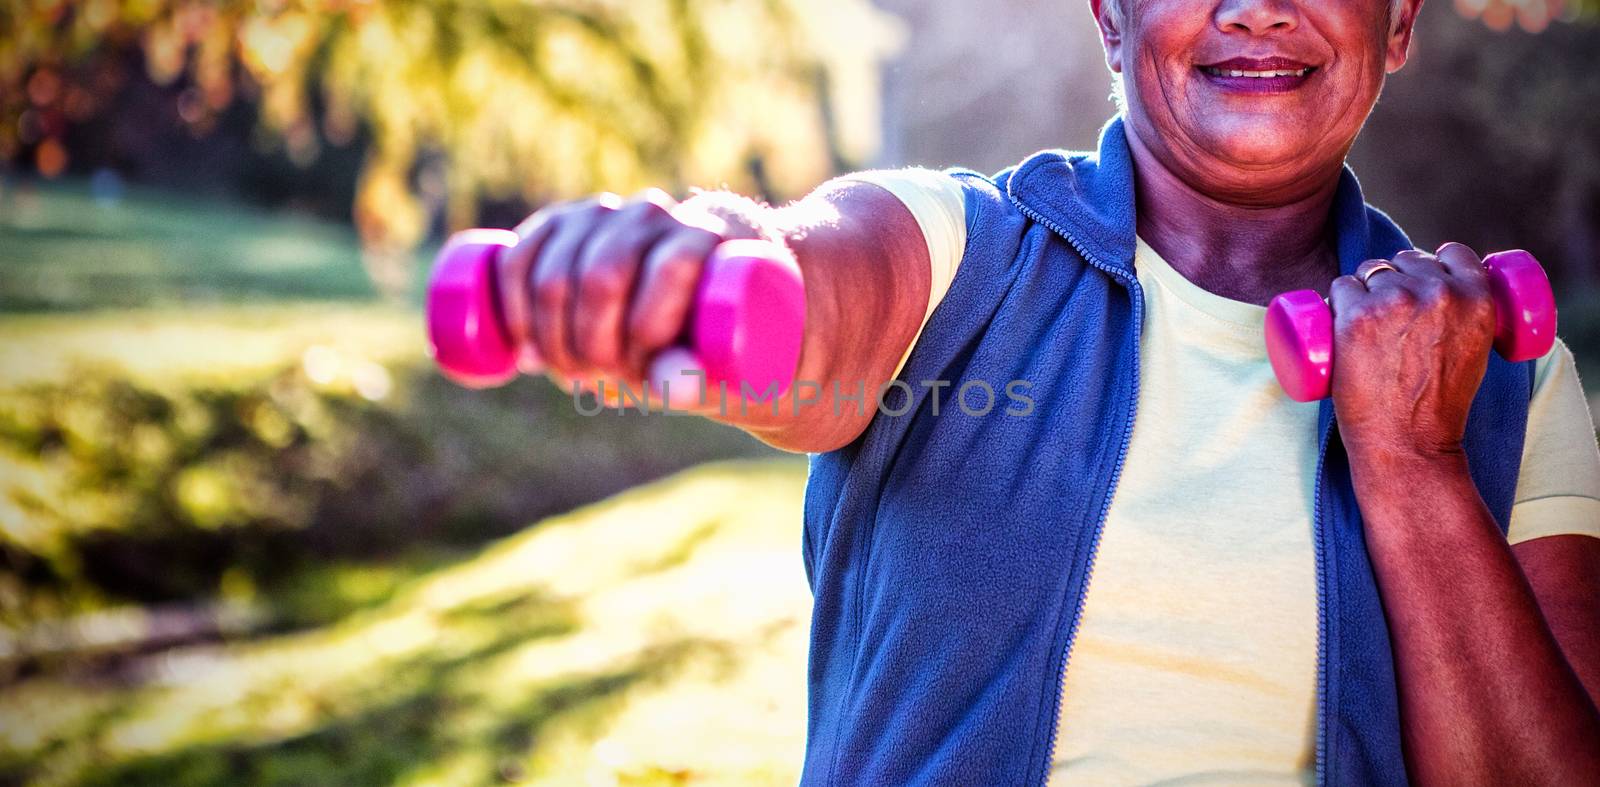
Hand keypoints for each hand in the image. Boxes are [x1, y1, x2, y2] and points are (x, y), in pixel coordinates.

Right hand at [496, 189, 756, 399]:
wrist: (676, 296)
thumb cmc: (701, 338)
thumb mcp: (710, 364)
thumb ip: (697, 379)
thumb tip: (678, 387)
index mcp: (702, 234)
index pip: (666, 272)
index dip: (644, 334)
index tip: (641, 376)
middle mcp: (651, 214)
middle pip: (602, 278)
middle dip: (591, 346)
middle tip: (598, 383)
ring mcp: (599, 214)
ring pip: (554, 276)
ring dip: (551, 340)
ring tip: (571, 373)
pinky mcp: (555, 224)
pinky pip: (517, 260)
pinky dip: (515, 310)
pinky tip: (525, 344)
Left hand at [1328, 243, 1496, 466]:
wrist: (1410, 443)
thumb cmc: (1439, 406)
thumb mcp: (1474, 352)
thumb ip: (1466, 319)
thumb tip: (1444, 300)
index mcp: (1477, 298)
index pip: (1453, 253)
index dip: (1434, 264)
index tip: (1421, 283)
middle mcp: (1438, 292)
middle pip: (1406, 261)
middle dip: (1395, 280)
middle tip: (1387, 318)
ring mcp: (1394, 301)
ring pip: (1369, 271)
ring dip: (1362, 289)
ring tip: (1364, 326)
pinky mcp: (1356, 316)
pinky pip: (1339, 287)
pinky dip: (1336, 300)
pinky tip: (1338, 318)